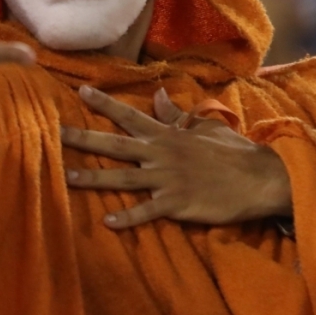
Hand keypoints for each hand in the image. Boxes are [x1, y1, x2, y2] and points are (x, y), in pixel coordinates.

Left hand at [62, 86, 291, 228]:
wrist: (260, 178)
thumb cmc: (233, 152)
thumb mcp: (204, 127)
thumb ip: (176, 115)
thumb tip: (159, 95)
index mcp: (167, 135)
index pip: (129, 116)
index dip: (104, 104)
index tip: (79, 92)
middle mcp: (161, 153)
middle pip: (115, 145)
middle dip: (83, 140)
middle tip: (55, 134)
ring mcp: (168, 179)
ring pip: (123, 178)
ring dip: (93, 179)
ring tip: (65, 178)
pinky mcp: (177, 203)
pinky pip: (147, 211)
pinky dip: (128, 218)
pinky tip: (107, 222)